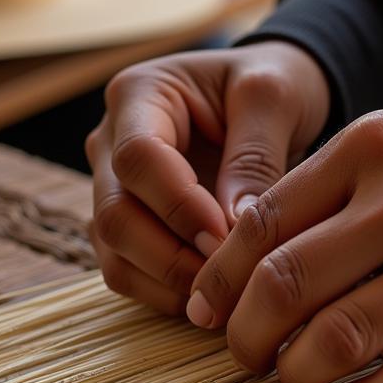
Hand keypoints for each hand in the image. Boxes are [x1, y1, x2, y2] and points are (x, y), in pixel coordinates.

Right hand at [86, 43, 330, 314]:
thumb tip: (233, 226)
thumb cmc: (268, 87)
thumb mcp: (273, 98)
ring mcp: (111, 189)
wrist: (265, 101)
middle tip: (231, 275)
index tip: (226, 234)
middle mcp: (109, 144)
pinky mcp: (125, 228)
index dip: (178, 205)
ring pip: (114, 253)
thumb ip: (253, 156)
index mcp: (138, 95)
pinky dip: (167, 294)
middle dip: (171, 255)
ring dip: (169, 282)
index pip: (137, 158)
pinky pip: (128, 274)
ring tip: (228, 291)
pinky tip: (214, 295)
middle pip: (114, 214)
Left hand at [187, 94, 382, 382]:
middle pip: (286, 283)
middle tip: (237, 358)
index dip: (217, 278)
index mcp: (374, 147)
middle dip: (244, 336)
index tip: (201, 311)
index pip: (262, 223)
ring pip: (339, 337)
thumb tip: (245, 246)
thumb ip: (331, 185)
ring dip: (293, 375)